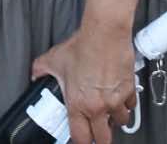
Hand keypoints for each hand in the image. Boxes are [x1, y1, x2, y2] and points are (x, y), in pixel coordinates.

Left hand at [32, 18, 136, 143]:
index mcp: (78, 104)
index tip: (82, 140)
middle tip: (99, 133)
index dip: (82, 142)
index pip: (81, 138)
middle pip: (104, 138)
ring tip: (110, 112)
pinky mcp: (129, 89)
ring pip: (120, 121)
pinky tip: (120, 97)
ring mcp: (115, 99)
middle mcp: (98, 106)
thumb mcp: (55, 59)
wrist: (104, 33)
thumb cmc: (83, 46)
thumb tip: (35, 73)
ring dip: (115, 119)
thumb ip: (41, 69)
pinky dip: (126, 103)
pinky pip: (131, 105)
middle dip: (102, 137)